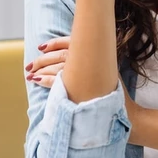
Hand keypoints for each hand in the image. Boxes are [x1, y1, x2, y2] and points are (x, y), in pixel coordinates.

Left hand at [26, 37, 143, 129]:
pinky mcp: (82, 89)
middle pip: (62, 55)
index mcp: (99, 55)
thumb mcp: (107, 73)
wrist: (126, 115)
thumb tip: (72, 58)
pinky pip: (59, 80)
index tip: (42, 46)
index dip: (55, 43)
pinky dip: (46, 79)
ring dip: (42, 69)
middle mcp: (94, 61)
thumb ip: (93, 63)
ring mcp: (88, 75)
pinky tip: (37, 80)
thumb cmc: (115, 96)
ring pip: (59, 66)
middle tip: (31, 64)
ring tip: (30, 73)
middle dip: (44, 58)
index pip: (73, 42)